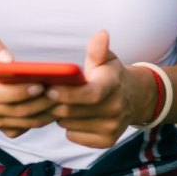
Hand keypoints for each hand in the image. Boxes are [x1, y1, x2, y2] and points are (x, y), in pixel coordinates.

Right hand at [0, 35, 56, 137]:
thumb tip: (8, 60)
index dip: (20, 92)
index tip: (40, 84)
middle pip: (17, 111)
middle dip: (40, 102)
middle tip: (61, 92)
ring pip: (26, 122)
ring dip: (47, 112)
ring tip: (65, 99)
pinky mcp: (8, 129)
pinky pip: (29, 128)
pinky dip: (45, 119)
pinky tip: (58, 107)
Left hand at [47, 30, 156, 148]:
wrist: (134, 98)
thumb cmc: (111, 75)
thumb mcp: (106, 58)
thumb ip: (98, 48)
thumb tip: (101, 34)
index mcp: (113, 85)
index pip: (90, 94)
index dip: (68, 94)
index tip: (49, 88)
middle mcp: (115, 109)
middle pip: (73, 111)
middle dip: (53, 103)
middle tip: (42, 94)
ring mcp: (112, 127)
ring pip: (70, 124)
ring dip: (59, 114)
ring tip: (59, 102)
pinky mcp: (106, 141)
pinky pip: (74, 136)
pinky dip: (68, 127)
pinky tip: (72, 115)